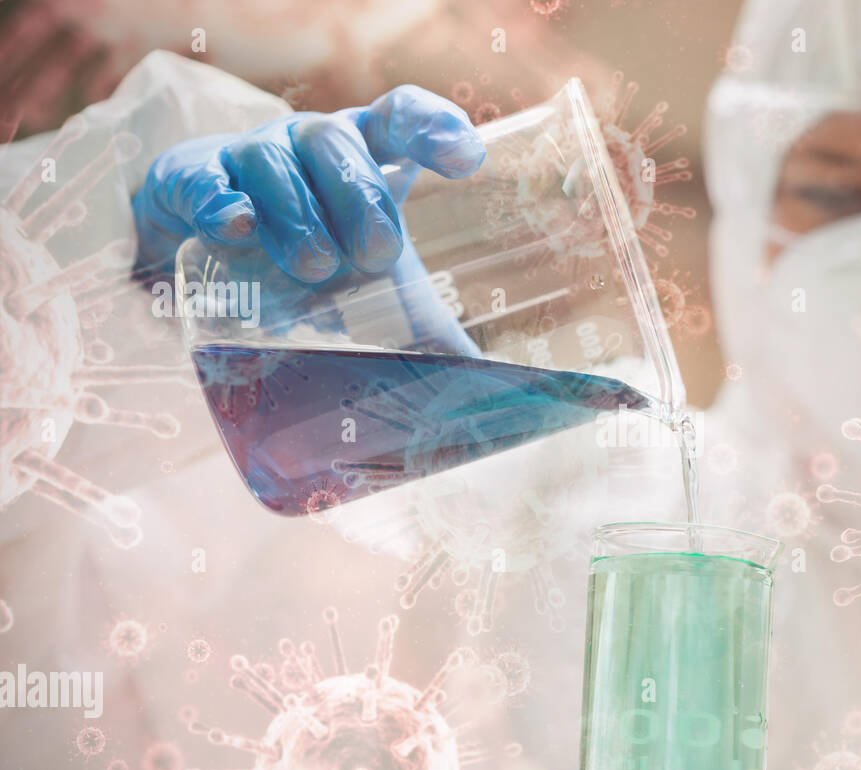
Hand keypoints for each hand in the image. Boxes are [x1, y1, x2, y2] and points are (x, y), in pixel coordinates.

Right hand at [133, 85, 485, 351]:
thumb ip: (435, 337)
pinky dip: (220, 202)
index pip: (401, 118)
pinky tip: (237, 226)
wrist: (201, 251)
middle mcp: (308, 144)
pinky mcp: (188, 181)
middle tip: (379, 257)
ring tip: (316, 269)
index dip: (435, 129)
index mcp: (364, 155)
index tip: (469, 162)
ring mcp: (246, 156)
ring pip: (272, 161)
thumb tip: (510, 400)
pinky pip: (202, 180)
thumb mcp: (375, 292)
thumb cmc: (312, 262)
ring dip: (298, 212)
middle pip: (338, 142)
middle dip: (361, 197)